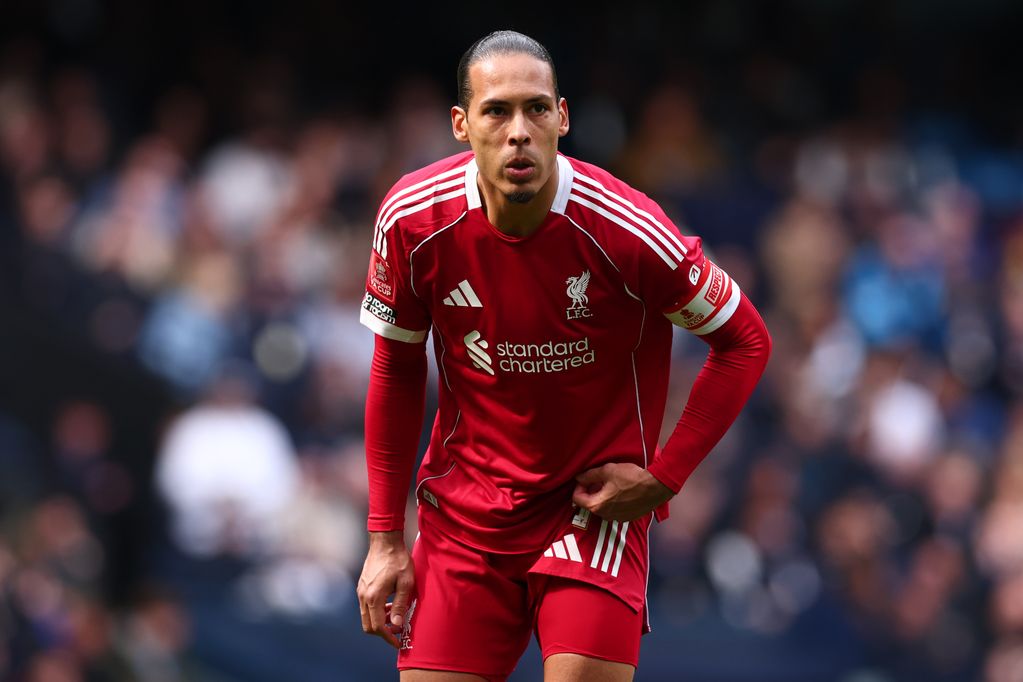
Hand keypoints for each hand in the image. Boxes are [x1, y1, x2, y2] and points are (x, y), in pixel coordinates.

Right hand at [357, 531, 414, 647]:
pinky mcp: (362, 586)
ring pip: (366, 617)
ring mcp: (361, 591)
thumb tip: (397, 624)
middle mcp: (363, 596)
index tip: (399, 642)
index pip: (378, 627)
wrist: (385, 541)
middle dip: (383, 632)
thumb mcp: (406, 583)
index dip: (388, 638)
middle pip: (368, 626)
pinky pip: (366, 607)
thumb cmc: (398, 560)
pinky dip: (376, 612)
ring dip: (380, 621)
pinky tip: (389, 605)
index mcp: (374, 597)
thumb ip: (400, 605)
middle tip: (398, 631)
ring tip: (396, 617)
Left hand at [572, 462, 672, 521]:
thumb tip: (578, 478)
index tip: (586, 478)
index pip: (577, 499)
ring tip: (611, 484)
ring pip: (602, 507)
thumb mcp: (607, 471)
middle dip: (591, 491)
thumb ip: (589, 475)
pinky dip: (613, 502)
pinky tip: (621, 492)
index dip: (579, 486)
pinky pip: (614, 510)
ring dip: (602, 497)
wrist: (655, 487)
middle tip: (598, 479)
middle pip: (590, 504)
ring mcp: (617, 518)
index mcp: (596, 506)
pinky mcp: (627, 518)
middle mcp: (605, 516)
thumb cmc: (631, 478)